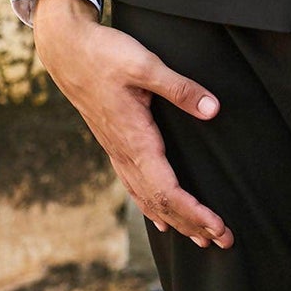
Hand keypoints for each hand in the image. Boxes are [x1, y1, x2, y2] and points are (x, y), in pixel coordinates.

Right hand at [31, 0, 233, 248]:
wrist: (66, 49)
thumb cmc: (104, 54)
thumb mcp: (145, 64)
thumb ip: (180, 88)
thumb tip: (212, 109)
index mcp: (135, 140)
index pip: (167, 191)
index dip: (194, 213)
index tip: (218, 227)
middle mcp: (124, 153)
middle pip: (160, 203)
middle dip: (193, 225)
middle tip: (225, 242)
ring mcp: (117, 151)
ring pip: (147, 199)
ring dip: (176, 221)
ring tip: (201, 239)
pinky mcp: (114, 144)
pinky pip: (135, 186)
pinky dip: (152, 207)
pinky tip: (161, 218)